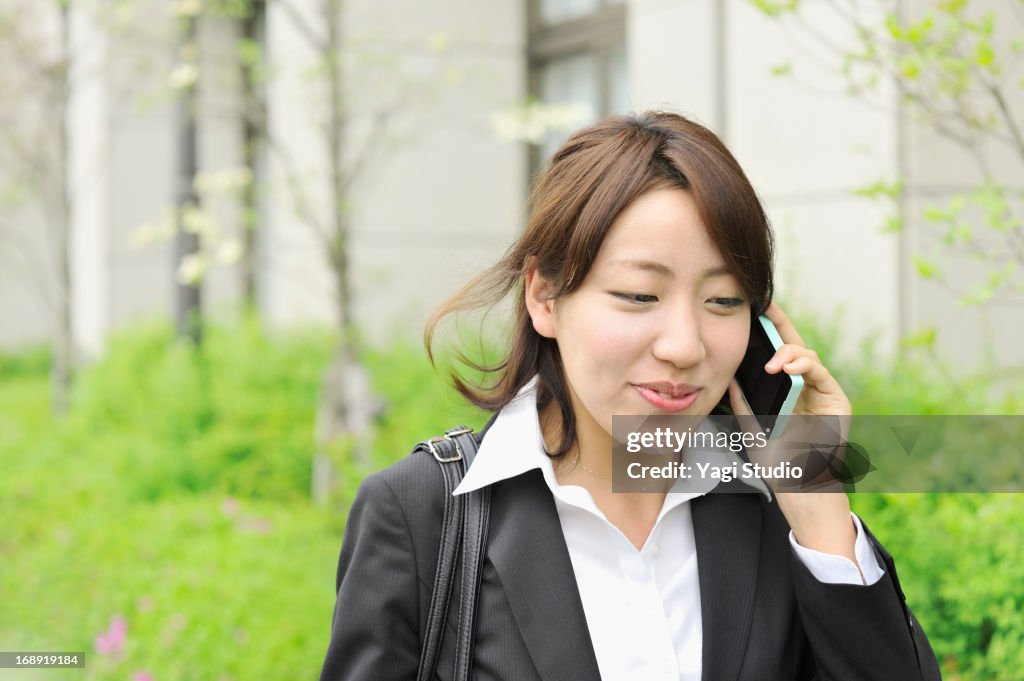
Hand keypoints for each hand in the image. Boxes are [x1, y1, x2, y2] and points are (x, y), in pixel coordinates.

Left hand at [728, 302, 858, 565]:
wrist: (802, 494)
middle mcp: (808, 387)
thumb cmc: (780, 465)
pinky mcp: (837, 402)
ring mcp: (824, 393)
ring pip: (807, 356)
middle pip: (793, 346)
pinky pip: (821, 374)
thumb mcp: (752, 429)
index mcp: (787, 390)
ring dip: (786, 351)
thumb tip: (728, 378)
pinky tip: (784, 368)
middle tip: (762, 304)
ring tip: (770, 360)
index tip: (749, 309)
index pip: (776, 353)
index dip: (766, 331)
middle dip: (778, 323)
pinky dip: (803, 366)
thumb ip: (743, 403)